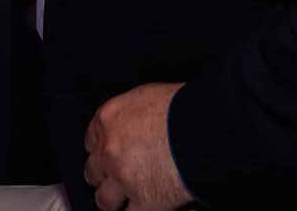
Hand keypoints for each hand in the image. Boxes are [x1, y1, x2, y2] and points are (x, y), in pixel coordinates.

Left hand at [83, 83, 192, 210]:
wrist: (205, 128)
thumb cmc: (185, 106)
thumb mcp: (149, 97)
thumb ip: (133, 116)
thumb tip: (137, 126)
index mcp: (109, 118)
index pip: (92, 141)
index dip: (101, 151)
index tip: (107, 157)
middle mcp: (110, 148)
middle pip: (93, 170)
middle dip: (104, 176)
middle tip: (114, 180)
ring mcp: (123, 177)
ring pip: (104, 199)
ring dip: (113, 200)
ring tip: (124, 202)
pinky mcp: (144, 200)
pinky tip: (147, 207)